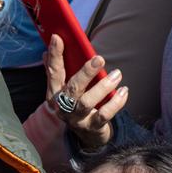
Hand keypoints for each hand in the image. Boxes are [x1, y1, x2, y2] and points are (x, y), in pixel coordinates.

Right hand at [42, 34, 126, 152]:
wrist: (86, 134)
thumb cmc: (77, 103)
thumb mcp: (66, 88)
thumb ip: (58, 71)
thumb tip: (47, 52)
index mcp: (55, 93)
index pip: (53, 72)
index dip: (55, 55)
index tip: (58, 38)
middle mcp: (63, 106)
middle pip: (72, 88)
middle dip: (85, 73)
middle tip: (99, 59)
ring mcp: (77, 118)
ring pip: (87, 102)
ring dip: (103, 87)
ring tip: (117, 74)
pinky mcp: (92, 127)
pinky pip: (104, 115)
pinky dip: (115, 103)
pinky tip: (124, 91)